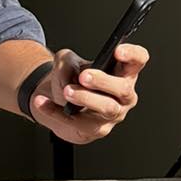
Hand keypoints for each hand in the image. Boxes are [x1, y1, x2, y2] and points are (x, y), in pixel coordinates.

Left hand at [30, 43, 147, 144]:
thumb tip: (69, 75)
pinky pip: (78, 123)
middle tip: (84, 76)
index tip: (117, 50)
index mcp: (123, 71)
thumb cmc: (73, 79)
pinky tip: (42, 102)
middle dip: (103, 81)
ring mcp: (113, 114)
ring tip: (67, 91)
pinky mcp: (96, 130)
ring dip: (85, 98)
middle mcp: (124, 95)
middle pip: (123, 88)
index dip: (132, 54)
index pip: (138, 60)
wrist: (60, 102)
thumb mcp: (67, 61)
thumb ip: (67, 62)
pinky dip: (56, 112)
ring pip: (107, 108)